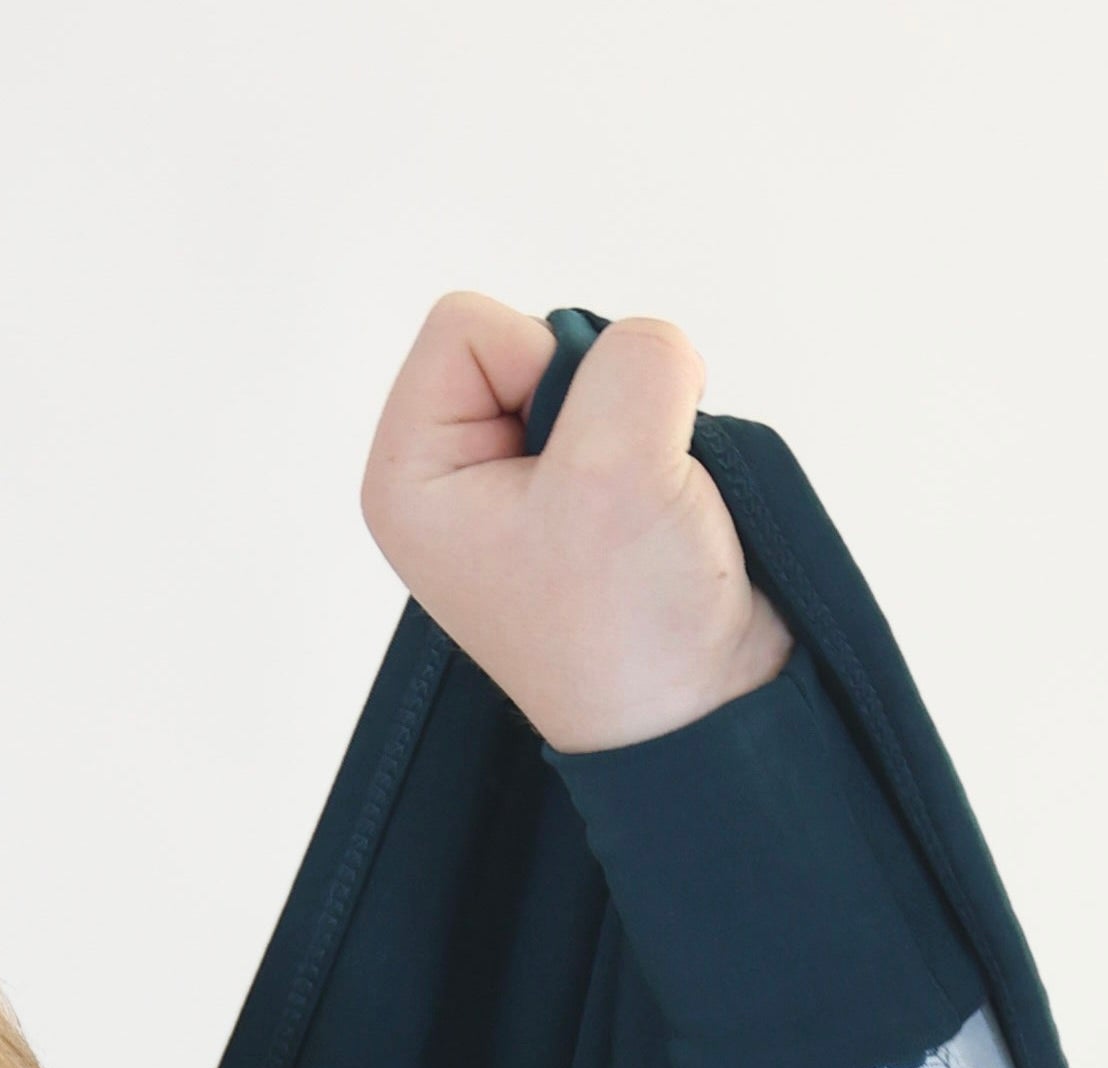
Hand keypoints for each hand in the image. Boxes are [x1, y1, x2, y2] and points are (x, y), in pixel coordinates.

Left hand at [360, 293, 791, 754]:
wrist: (697, 705)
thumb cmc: (628, 620)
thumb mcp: (617, 466)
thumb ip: (629, 358)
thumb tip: (648, 347)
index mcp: (409, 477)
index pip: (462, 322)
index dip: (538, 365)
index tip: (566, 463)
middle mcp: (450, 474)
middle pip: (532, 333)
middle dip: (598, 391)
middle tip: (612, 488)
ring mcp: (519, 480)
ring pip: (595, 365)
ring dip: (642, 416)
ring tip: (640, 506)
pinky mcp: (583, 486)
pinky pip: (635, 401)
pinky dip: (666, 437)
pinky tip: (661, 506)